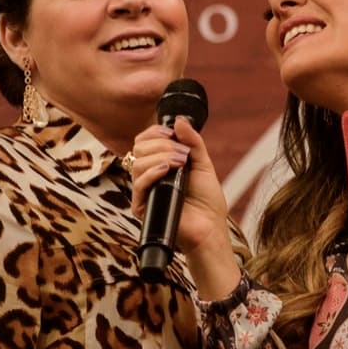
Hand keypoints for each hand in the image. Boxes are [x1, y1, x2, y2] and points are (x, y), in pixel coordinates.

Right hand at [129, 117, 239, 298]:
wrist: (210, 228)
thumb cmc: (207, 200)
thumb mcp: (203, 164)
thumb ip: (192, 142)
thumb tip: (179, 120)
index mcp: (160, 164)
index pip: (144, 141)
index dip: (154, 132)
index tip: (172, 133)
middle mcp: (149, 176)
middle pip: (139, 148)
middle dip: (162, 144)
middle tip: (184, 155)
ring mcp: (145, 191)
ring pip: (137, 163)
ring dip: (161, 156)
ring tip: (182, 164)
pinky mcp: (143, 206)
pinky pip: (138, 184)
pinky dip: (152, 172)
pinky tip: (167, 169)